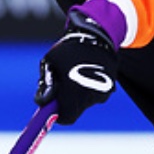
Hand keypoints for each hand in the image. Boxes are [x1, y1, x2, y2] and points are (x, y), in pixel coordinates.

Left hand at [34, 9, 116, 124]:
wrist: (98, 36)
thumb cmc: (68, 49)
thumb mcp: (49, 63)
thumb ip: (45, 84)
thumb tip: (43, 101)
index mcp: (74, 91)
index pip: (67, 117)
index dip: (58, 115)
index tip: (53, 109)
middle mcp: (90, 96)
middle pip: (75, 110)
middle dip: (66, 103)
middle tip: (60, 89)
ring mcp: (102, 93)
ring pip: (85, 103)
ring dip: (77, 95)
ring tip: (74, 74)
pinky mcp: (110, 88)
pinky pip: (94, 95)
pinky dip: (87, 89)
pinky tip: (85, 72)